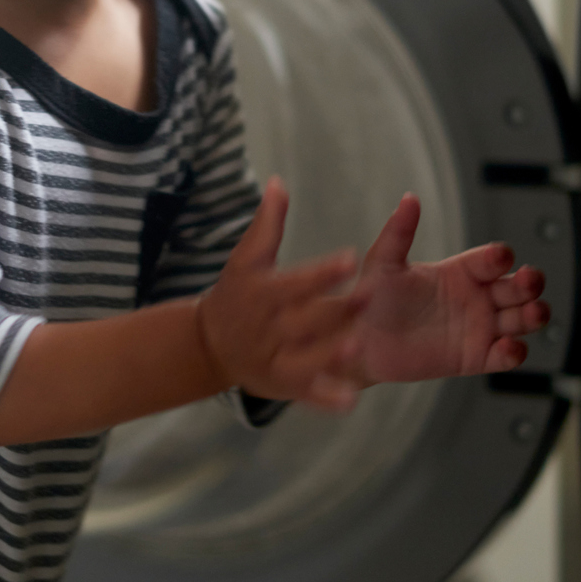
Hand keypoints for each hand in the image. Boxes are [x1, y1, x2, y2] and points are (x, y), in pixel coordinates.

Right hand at [197, 178, 366, 410]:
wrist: (208, 345)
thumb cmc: (234, 294)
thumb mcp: (245, 259)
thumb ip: (267, 225)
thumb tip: (278, 182)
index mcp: (262, 293)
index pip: (296, 281)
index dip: (323, 271)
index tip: (352, 258)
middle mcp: (267, 328)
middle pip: (307, 320)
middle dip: (338, 310)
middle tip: (372, 296)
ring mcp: (274, 360)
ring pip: (307, 358)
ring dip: (332, 354)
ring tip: (358, 346)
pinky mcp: (281, 386)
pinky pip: (306, 393)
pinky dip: (326, 398)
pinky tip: (350, 400)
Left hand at [347, 194, 550, 383]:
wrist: (361, 343)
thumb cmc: (371, 299)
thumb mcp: (383, 263)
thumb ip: (398, 232)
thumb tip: (409, 198)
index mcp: (461, 271)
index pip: (493, 260)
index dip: (500, 257)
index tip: (500, 257)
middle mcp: (477, 297)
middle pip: (518, 288)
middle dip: (530, 283)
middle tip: (528, 282)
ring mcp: (479, 328)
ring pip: (521, 320)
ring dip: (534, 315)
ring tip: (533, 313)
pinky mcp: (475, 357)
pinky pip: (504, 356)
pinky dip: (514, 353)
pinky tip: (508, 347)